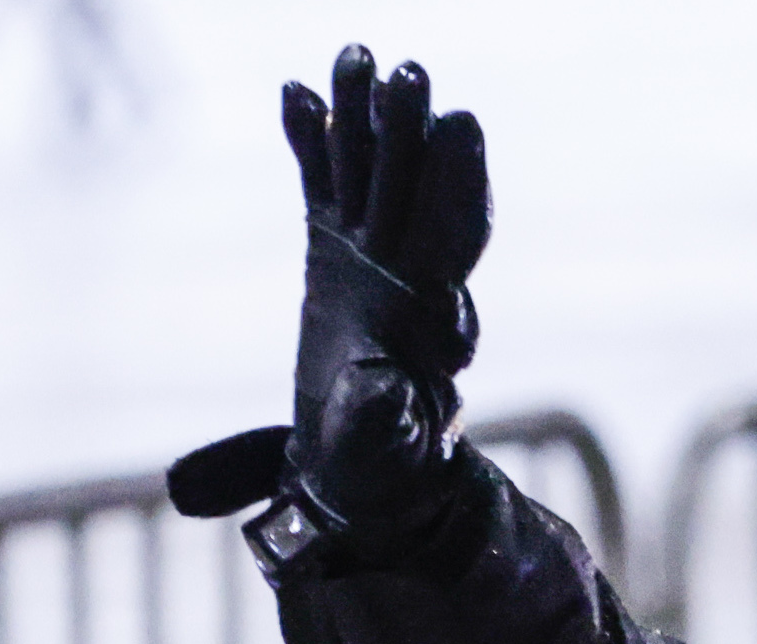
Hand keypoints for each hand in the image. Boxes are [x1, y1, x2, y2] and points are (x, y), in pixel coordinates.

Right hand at [168, 47, 490, 558]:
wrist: (364, 475)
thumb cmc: (380, 472)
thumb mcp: (379, 452)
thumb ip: (380, 419)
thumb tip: (383, 390)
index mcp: (429, 319)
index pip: (451, 238)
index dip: (456, 185)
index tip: (460, 127)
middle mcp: (409, 279)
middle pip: (415, 192)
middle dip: (412, 132)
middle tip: (410, 69)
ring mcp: (370, 263)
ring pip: (370, 180)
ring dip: (362, 120)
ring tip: (354, 55)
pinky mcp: (333, 260)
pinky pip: (325, 192)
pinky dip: (312, 148)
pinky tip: (296, 95)